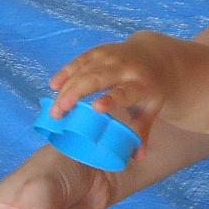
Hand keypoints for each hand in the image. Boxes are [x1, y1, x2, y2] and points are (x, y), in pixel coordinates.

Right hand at [46, 31, 178, 136]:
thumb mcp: (151, 109)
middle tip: (59, 113)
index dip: (110, 99)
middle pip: (97, 79)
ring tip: (55, 107)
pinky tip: (54, 85)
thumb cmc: (149, 89)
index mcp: (140, 85)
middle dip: (76, 94)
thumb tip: (137, 158)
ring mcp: (111, 57)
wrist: (155, 57)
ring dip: (67, 87)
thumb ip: (142, 131)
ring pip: (85, 70)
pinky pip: (80, 60)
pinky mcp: (100, 51)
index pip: (124, 93)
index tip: (96, 107)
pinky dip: (66, 72)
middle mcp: (125, 68)